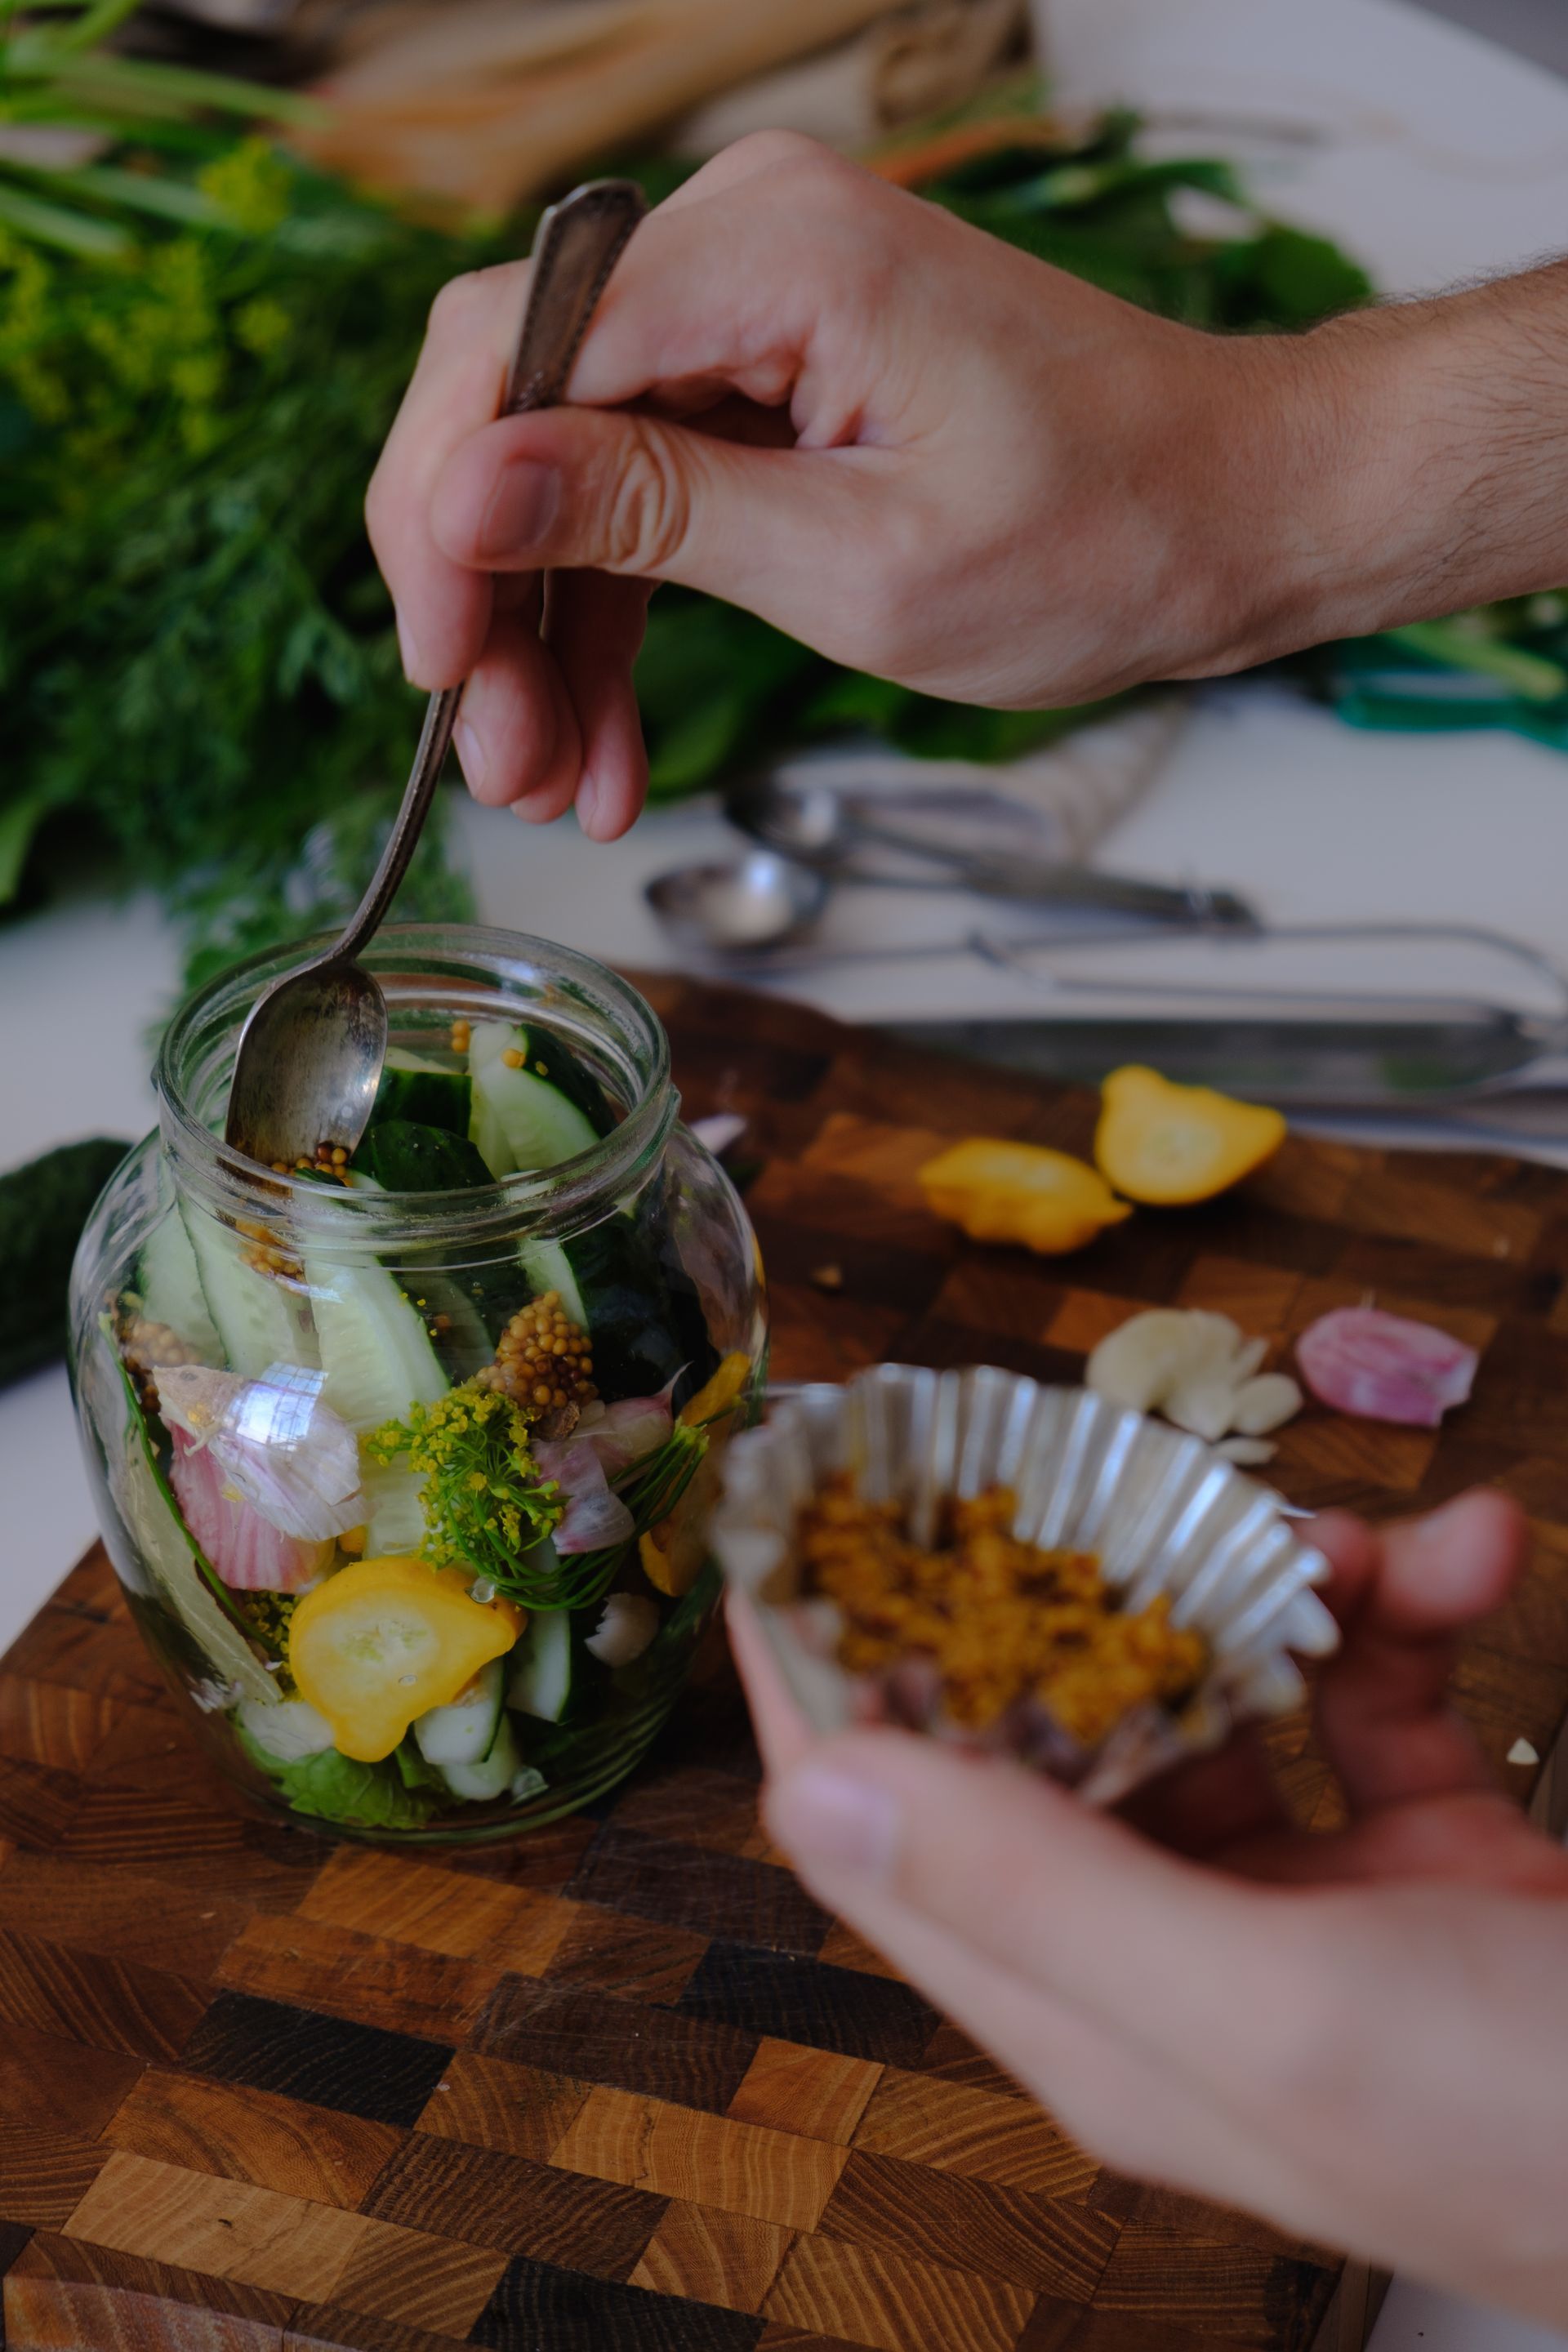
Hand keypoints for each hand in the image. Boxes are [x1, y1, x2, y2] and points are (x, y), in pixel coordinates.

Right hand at [365, 132, 1303, 835]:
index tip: (441, 670)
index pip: (508, 356)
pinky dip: (619, 610)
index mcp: (770, 254)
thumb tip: (465, 494)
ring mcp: (755, 299)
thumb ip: (653, 517)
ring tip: (552, 784)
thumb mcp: (862, 567)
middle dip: (489, 596)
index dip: (442, 524)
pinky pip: (644, 480)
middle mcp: (745, 240)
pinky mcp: (773, 365)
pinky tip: (605, 739)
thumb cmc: (1101, 538)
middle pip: (517, 405)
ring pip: (567, 462)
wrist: (1230, 512)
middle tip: (496, 757)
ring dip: (547, 630)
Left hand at [731, 1490, 1567, 2325]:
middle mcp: (1173, 1951)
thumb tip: (810, 1789)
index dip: (822, 1671)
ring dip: (1279, 1579)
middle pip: (1047, 1729)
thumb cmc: (1542, 2120)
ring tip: (1372, 1536)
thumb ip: (1042, 1891)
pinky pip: (1373, 1688)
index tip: (796, 1513)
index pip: (886, 1829)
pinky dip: (1413, 1609)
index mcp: (1092, 2010)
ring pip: (1215, 1681)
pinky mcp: (1422, 1854)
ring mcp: (1304, 1899)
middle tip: (1068, 1449)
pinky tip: (1480, 1558)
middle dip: (1065, 1582)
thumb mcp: (1274, 2004)